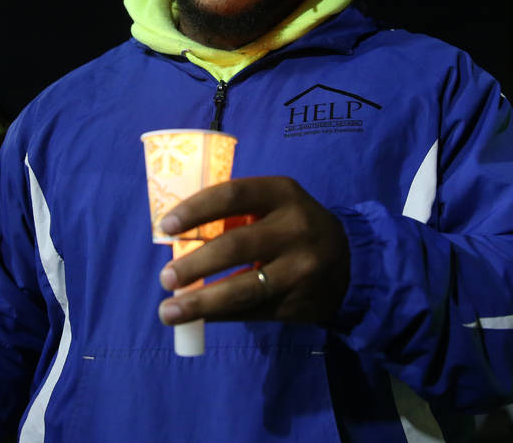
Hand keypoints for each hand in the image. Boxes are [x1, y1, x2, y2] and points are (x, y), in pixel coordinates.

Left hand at [157, 176, 349, 325]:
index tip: (165, 227)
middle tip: (165, 278)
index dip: (195, 210)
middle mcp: (295, 228)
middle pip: (235, 246)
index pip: (231, 195)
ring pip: (243, 289)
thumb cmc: (291, 226)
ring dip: (201, 302)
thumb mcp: (274, 205)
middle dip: (194, 265)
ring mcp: (300, 269)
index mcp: (282, 193)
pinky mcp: (299, 302)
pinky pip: (251, 311)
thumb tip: (176, 240)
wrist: (348, 262)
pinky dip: (220, 316)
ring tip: (169, 312)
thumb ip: (235, 214)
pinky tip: (199, 319)